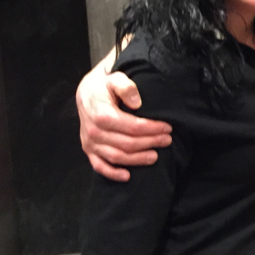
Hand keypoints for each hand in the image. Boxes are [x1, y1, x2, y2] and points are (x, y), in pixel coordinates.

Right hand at [76, 45, 171, 181]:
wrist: (87, 92)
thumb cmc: (105, 85)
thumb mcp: (115, 78)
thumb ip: (126, 87)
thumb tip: (137, 102)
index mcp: (102, 114)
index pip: (132, 127)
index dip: (152, 129)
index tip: (168, 127)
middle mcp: (94, 131)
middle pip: (127, 143)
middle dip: (150, 143)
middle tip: (167, 140)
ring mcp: (90, 143)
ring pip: (116, 157)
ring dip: (137, 159)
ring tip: (155, 156)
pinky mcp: (88, 149)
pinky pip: (99, 166)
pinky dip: (112, 174)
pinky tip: (128, 176)